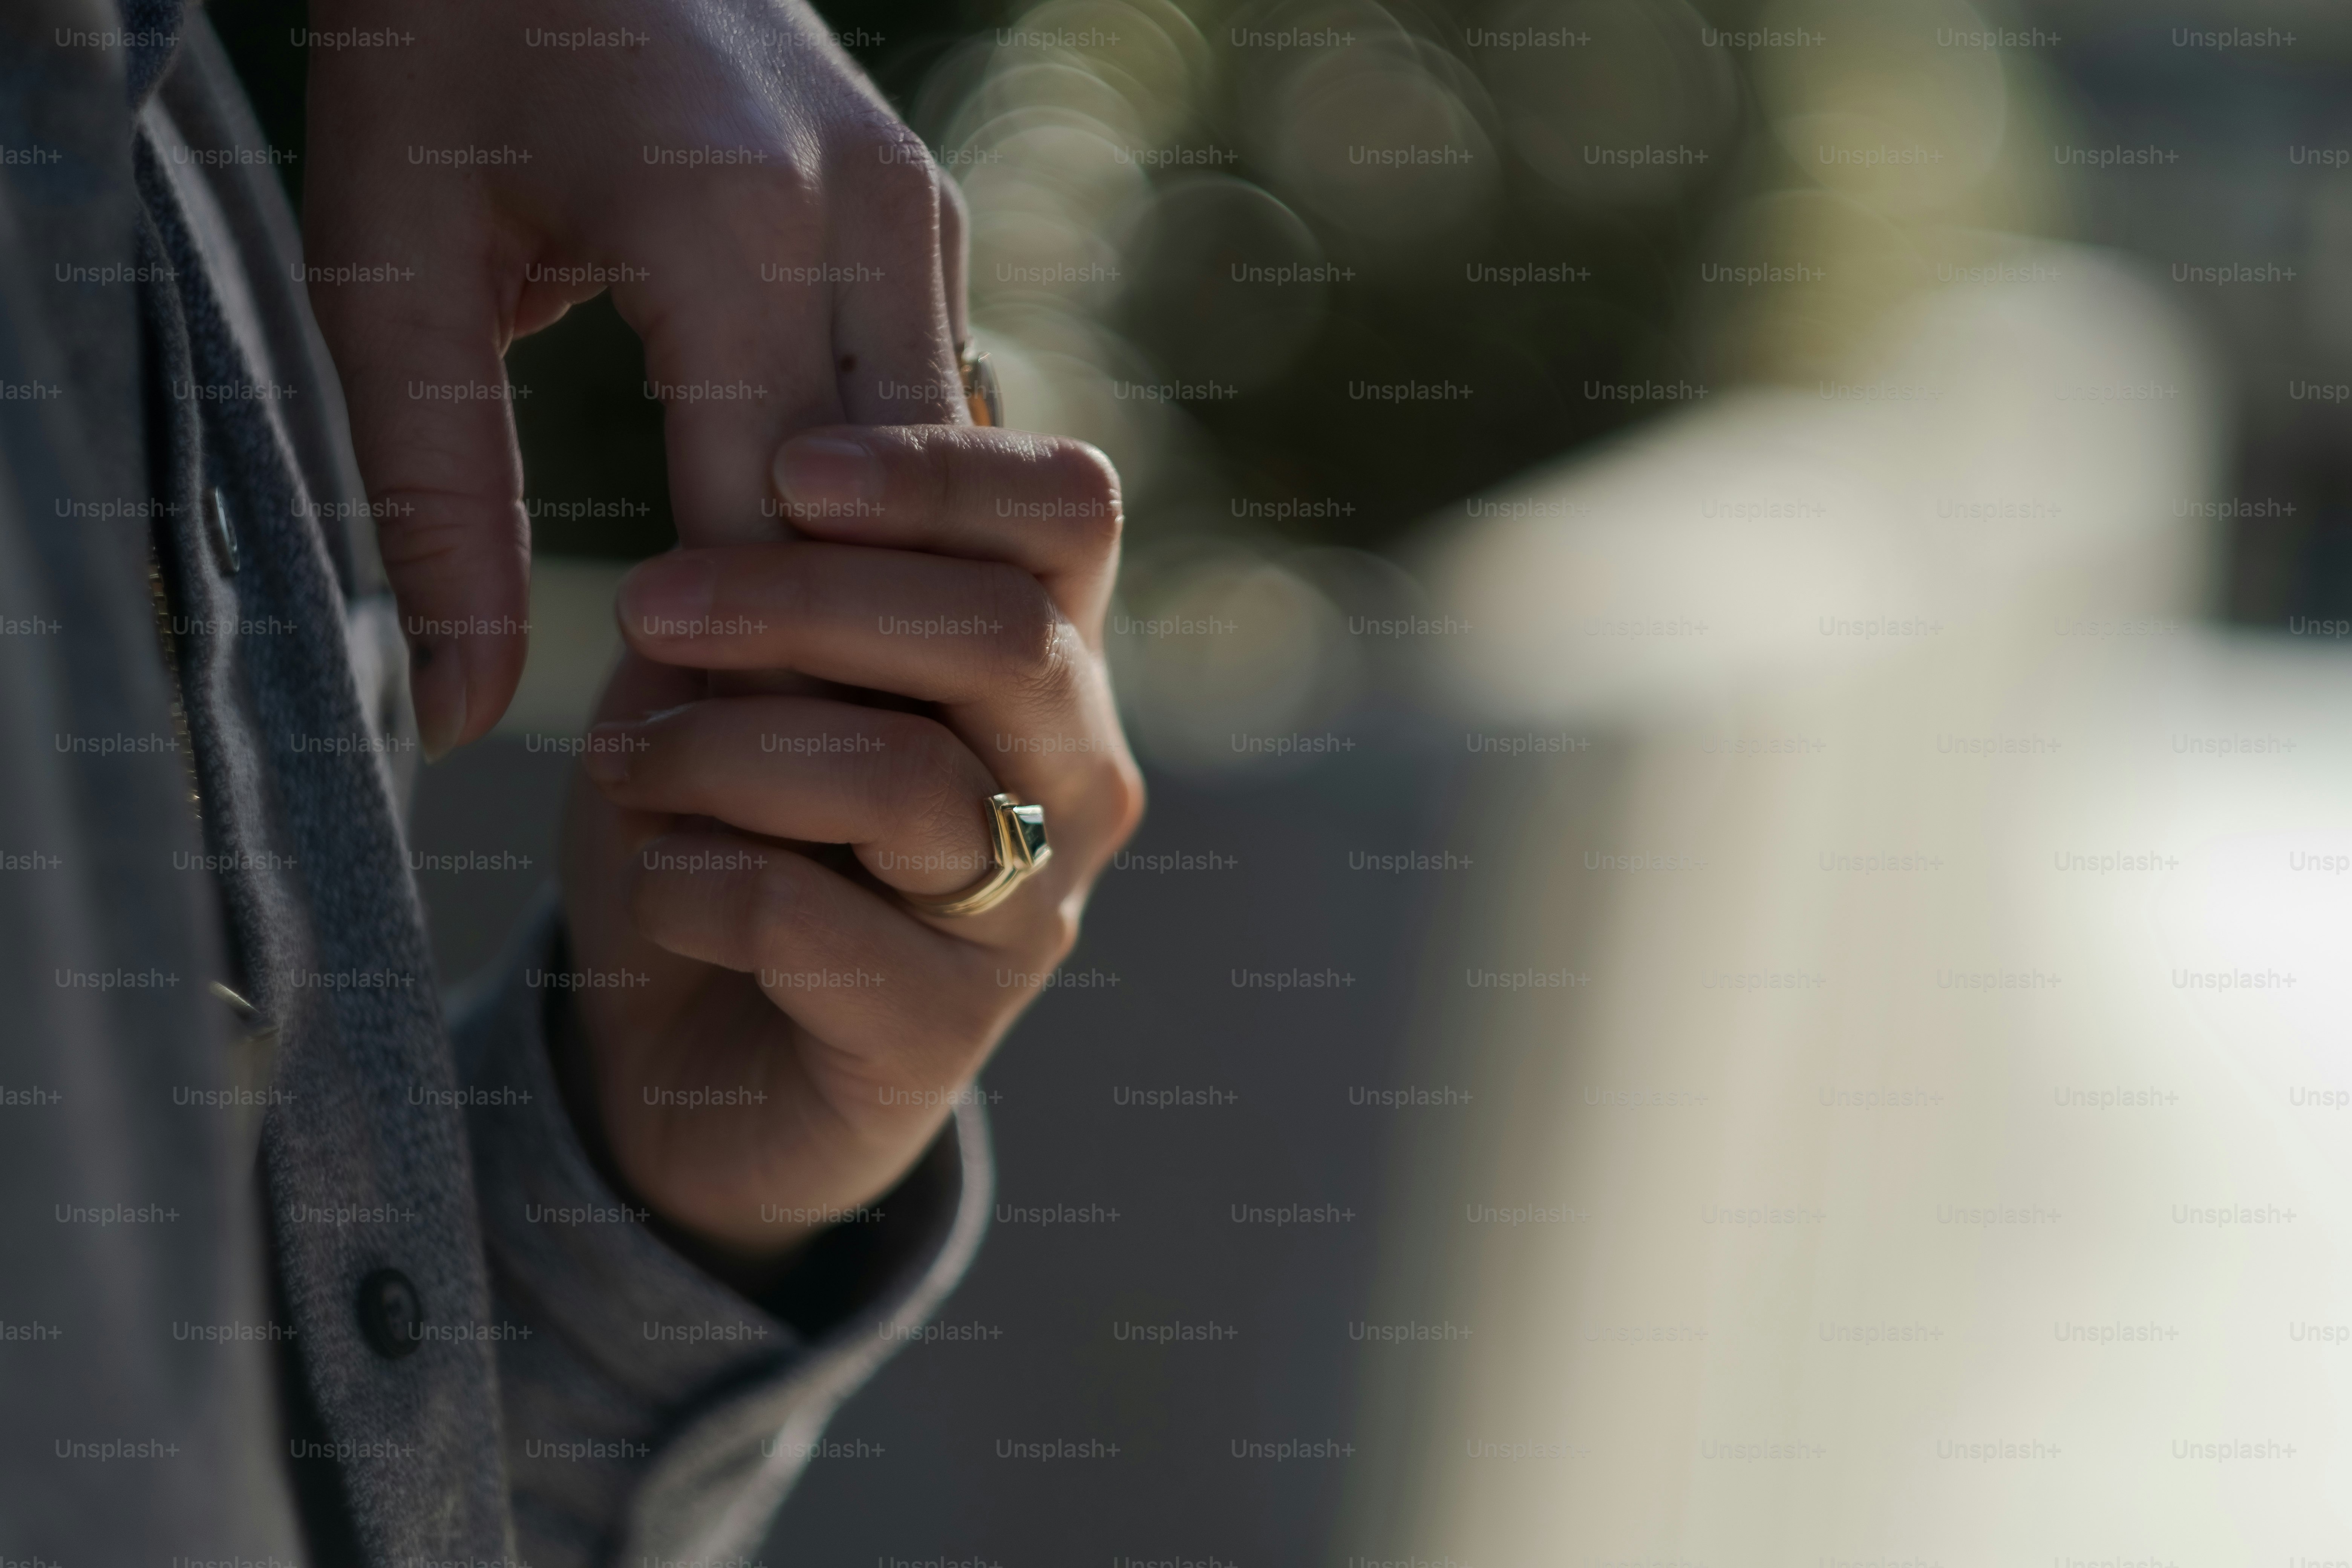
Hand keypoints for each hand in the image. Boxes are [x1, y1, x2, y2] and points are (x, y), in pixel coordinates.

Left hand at [303, 0, 967, 755]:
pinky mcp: (922, 214)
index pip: (778, 523)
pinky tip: (819, 564)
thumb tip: (453, 715)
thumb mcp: (386, 267)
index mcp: (730, 225)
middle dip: (833, 648)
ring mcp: (916, 210)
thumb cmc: (438, 46)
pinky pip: (939, 406)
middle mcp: (865, 218)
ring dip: (877, 584)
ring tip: (787, 686)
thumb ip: (425, 498)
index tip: (681, 769)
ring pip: (948, 470)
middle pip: (901, 512)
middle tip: (749, 765)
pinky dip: (889, 503)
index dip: (741, 670)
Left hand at [558, 427, 1143, 1259]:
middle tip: (647, 603)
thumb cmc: (721, 827)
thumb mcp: (723, 672)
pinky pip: (808, 922)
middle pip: (1004, 635)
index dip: (944, 471)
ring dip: (726, 750)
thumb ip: (753, 584)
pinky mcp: (942, 1034)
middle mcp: (1072, 777)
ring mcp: (1027, 913)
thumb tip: (732, 491)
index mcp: (1044, 653)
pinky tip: (660, 884)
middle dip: (802, 600)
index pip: (1070, 513)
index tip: (791, 470)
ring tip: (626, 762)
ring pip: (908, 779)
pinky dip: (693, 884)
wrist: (686, 1058)